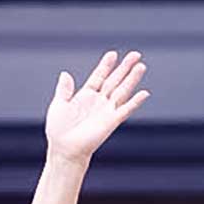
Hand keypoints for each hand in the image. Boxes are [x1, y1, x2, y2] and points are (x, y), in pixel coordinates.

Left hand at [45, 51, 148, 166]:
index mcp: (86, 95)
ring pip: (122, 91)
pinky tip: (144, 93)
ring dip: (132, 79)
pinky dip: (135, 102)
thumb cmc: (59, 130)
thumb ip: (64, 90)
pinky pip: (125, 109)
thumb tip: (65, 73)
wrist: (64, 149)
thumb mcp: (58, 105)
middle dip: (125, 67)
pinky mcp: (112, 121)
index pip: (99, 76)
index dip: (106, 65)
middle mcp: (99, 101)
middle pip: (114, 80)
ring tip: (141, 66)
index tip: (113, 54)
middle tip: (136, 54)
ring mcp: (107, 110)